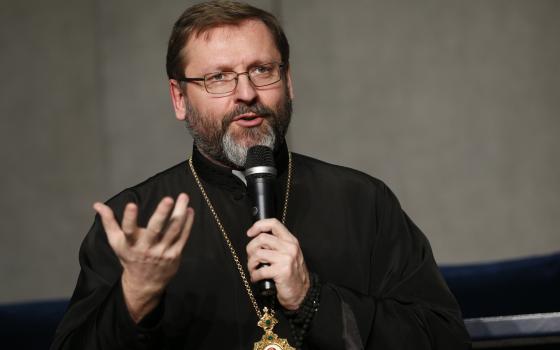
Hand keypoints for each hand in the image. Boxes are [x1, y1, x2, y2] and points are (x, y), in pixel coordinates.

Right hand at [93, 193, 194, 321]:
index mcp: (130, 244)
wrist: (144, 283)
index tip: (131, 204)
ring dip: (180, 213)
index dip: (129, 218)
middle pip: (155, 229)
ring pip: (172, 230)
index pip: (128, 230)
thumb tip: (97, 204)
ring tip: (184, 197)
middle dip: (161, 214)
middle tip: (168, 199)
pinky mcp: (174, 254)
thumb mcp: (117, 242)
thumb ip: (109, 222)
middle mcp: (146, 248)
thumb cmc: (130, 257)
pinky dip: (187, 223)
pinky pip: (183, 237)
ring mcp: (162, 252)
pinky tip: (190, 210)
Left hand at [246, 219, 309, 309]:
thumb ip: (277, 245)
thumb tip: (256, 240)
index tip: (250, 233)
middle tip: (251, 258)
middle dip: (250, 249)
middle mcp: (290, 247)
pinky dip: (254, 275)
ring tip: (253, 269)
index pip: (274, 223)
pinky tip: (256, 278)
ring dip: (251, 263)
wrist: (302, 293)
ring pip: (258, 254)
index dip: (259, 226)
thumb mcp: (289, 254)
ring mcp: (286, 258)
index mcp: (291, 241)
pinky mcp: (281, 271)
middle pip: (261, 238)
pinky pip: (259, 270)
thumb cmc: (292, 274)